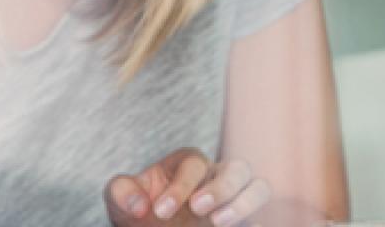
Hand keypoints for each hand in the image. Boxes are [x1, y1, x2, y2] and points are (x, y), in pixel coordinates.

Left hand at [104, 148, 271, 226]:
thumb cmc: (140, 209)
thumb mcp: (121, 198)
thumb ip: (121, 193)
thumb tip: (138, 206)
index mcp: (190, 163)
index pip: (194, 166)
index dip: (178, 188)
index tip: (160, 211)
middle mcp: (218, 176)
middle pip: (237, 168)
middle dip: (220, 188)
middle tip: (198, 209)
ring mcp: (235, 199)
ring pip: (259, 187)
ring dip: (245, 203)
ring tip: (219, 223)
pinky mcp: (243, 221)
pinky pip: (262, 218)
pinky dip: (257, 223)